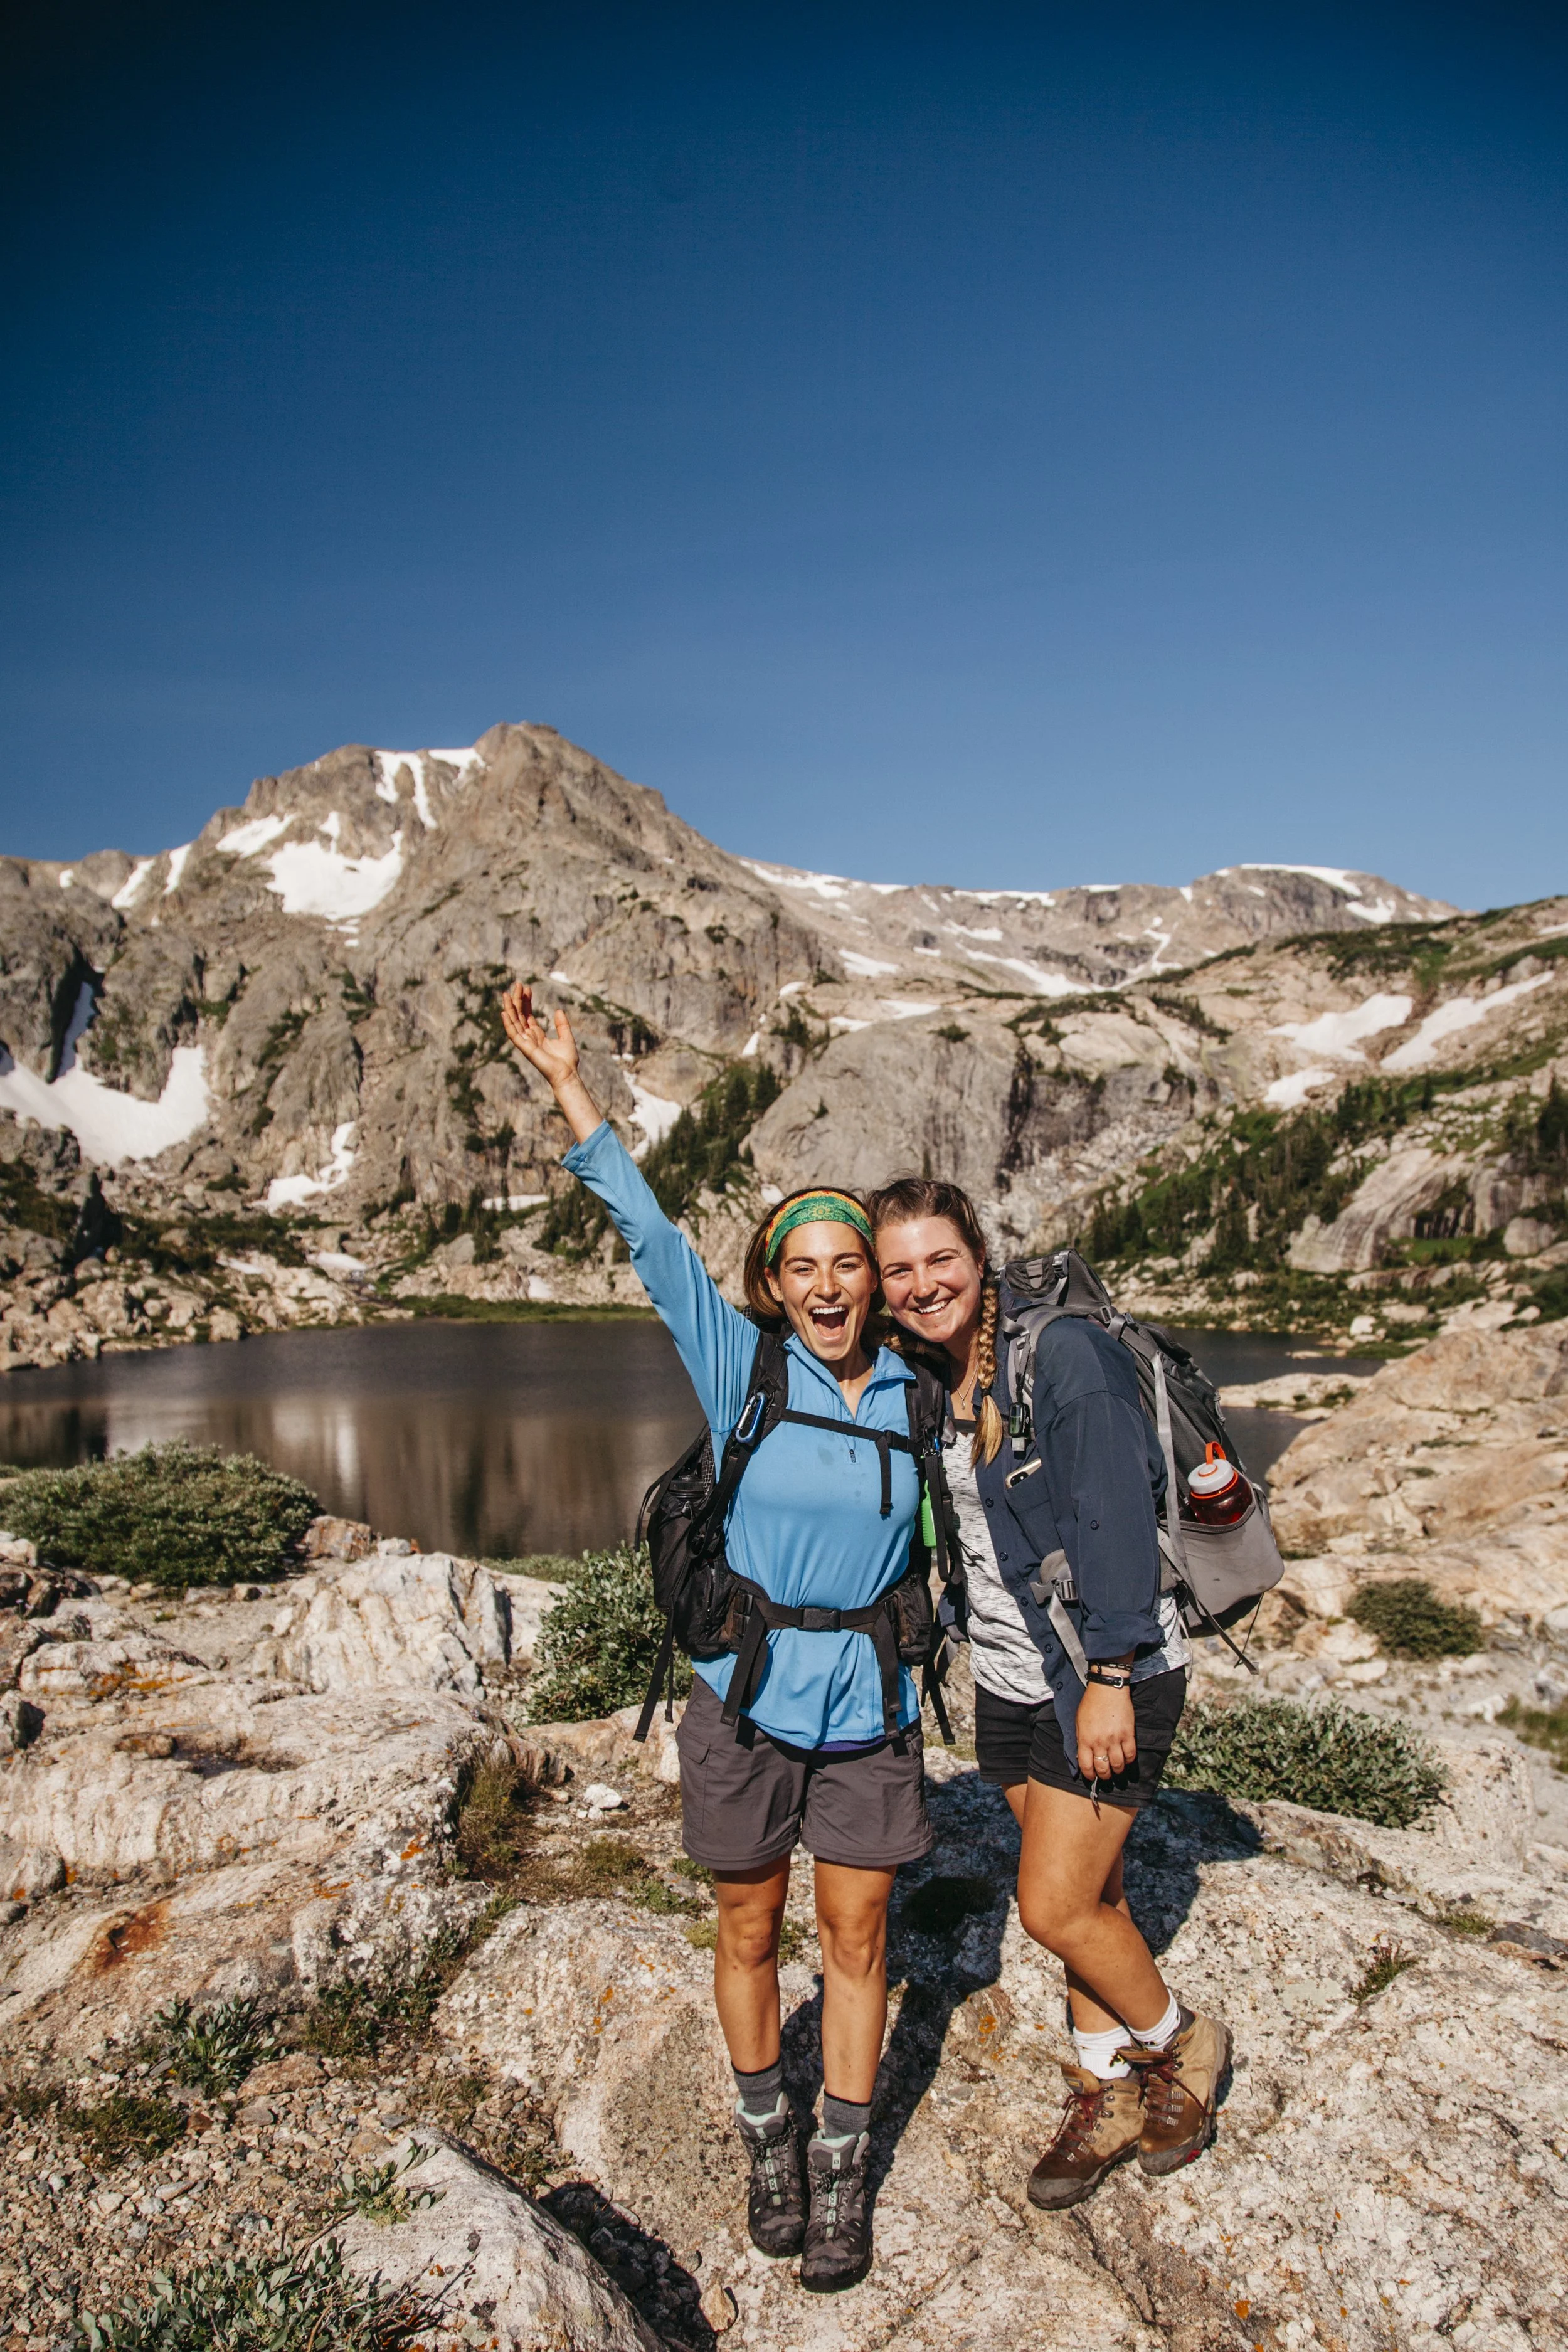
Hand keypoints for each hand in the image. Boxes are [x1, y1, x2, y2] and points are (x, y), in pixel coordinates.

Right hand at [499, 982, 602, 1143]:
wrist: (567, 1074)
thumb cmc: (567, 1061)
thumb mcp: (566, 1037)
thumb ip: (562, 1025)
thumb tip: (558, 1010)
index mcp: (537, 1035)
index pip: (527, 1015)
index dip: (526, 1001)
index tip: (527, 988)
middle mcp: (528, 1038)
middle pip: (519, 1015)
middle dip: (517, 1000)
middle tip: (517, 984)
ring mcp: (525, 1043)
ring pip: (514, 1022)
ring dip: (509, 1008)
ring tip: (506, 993)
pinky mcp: (525, 1048)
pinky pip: (513, 1035)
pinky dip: (508, 1024)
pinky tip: (504, 1012)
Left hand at [1076, 1680, 1136, 1783]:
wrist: (1107, 1689)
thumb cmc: (1091, 1704)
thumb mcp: (1079, 1722)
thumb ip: (1080, 1740)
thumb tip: (1083, 1756)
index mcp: (1085, 1739)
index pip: (1086, 1766)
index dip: (1089, 1775)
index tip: (1092, 1776)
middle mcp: (1100, 1742)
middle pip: (1103, 1769)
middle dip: (1104, 1776)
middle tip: (1105, 1775)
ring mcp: (1115, 1739)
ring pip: (1118, 1765)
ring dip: (1117, 1770)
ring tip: (1116, 1769)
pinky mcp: (1128, 1734)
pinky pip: (1130, 1755)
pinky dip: (1128, 1760)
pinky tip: (1125, 1758)